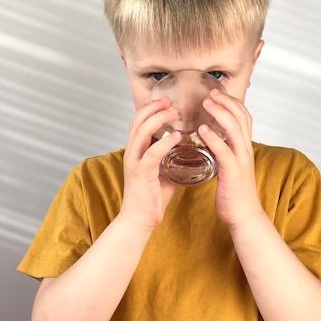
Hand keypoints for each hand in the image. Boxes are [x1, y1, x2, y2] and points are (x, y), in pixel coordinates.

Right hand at [120, 97, 181, 229]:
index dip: (150, 108)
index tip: (166, 100)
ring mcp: (134, 162)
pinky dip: (165, 142)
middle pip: (138, 121)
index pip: (138, 122)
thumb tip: (188, 148)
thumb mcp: (162, 171)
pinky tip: (177, 137)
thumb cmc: (151, 197)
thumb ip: (170, 158)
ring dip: (159, 119)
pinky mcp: (141, 174)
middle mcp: (132, 153)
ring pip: (142, 132)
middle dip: (154, 107)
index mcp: (136, 151)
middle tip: (170, 100)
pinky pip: (152, 153)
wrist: (139, 220)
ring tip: (174, 112)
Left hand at [199, 89, 261, 226]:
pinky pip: (224, 151)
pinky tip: (202, 129)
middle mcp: (245, 150)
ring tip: (207, 103)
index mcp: (244, 147)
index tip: (218, 93)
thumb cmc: (234, 192)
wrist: (244, 216)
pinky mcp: (233, 172)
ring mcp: (241, 160)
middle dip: (226, 101)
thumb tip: (208, 138)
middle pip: (241, 117)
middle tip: (211, 92)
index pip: (244, 117)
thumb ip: (222, 150)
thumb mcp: (229, 165)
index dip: (232, 102)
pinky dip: (213, 138)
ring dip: (220, 113)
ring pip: (235, 129)